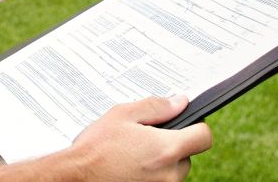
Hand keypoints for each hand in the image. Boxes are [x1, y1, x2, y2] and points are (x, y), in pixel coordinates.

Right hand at [58, 94, 212, 181]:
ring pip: (173, 173)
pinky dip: (150, 176)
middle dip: (172, 146)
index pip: (204, 137)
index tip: (186, 125)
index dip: (197, 127)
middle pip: (187, 156)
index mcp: (166, 150)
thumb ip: (157, 107)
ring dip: (161, 164)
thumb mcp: (124, 115)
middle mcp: (168, 175)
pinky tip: (130, 168)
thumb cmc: (95, 148)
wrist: (74, 177)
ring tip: (133, 154)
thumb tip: (180, 102)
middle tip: (146, 140)